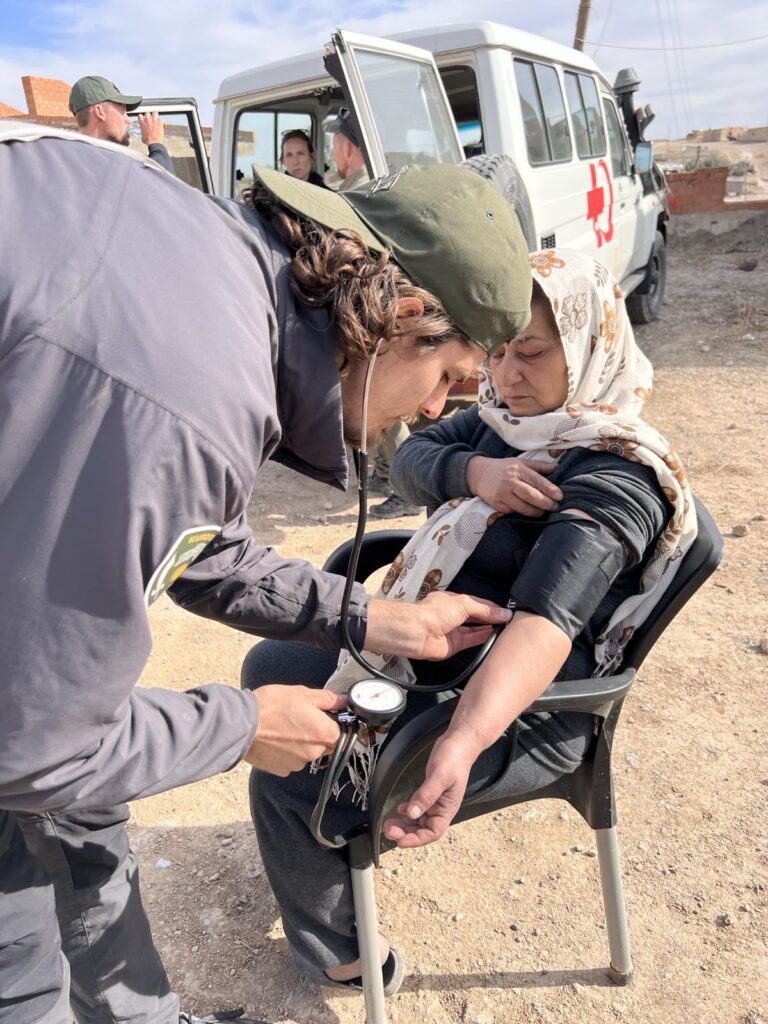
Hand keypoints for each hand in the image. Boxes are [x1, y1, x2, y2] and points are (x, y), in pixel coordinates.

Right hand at [138, 111, 165, 145]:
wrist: (154, 143)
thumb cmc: (148, 141)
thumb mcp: (142, 135)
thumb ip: (143, 131)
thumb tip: (143, 132)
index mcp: (142, 122)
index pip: (140, 115)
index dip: (142, 118)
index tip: (144, 120)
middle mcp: (147, 120)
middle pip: (147, 113)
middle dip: (149, 116)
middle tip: (151, 119)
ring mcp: (154, 120)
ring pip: (155, 112)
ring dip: (156, 115)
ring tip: (157, 119)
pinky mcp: (160, 123)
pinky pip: (162, 120)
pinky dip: (163, 122)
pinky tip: (163, 125)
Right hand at [243, 685, 345, 775]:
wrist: (243, 725)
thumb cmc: (272, 707)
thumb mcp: (302, 694)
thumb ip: (327, 699)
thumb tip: (342, 701)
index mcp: (324, 733)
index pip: (341, 732)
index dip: (332, 723)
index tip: (323, 717)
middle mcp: (314, 752)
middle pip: (325, 745)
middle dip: (316, 734)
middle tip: (300, 719)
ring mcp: (298, 764)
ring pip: (306, 753)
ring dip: (300, 744)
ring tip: (283, 728)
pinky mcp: (281, 770)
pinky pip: (290, 761)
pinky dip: (286, 752)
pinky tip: (275, 739)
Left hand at [366, 591, 510, 660]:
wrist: (417, 632)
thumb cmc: (435, 612)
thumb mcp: (464, 604)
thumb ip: (484, 609)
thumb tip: (503, 612)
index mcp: (453, 601)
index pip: (477, 603)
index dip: (491, 607)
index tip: (507, 611)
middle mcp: (453, 615)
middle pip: (476, 616)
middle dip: (491, 617)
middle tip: (509, 620)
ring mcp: (453, 631)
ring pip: (475, 630)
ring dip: (489, 628)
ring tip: (505, 628)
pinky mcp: (454, 645)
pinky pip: (471, 641)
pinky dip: (482, 638)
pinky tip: (494, 636)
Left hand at [384, 732, 476, 847]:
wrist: (459, 742)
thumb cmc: (455, 758)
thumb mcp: (439, 776)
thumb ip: (426, 795)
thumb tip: (412, 813)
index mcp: (447, 808)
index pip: (432, 832)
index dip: (416, 840)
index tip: (400, 841)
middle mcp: (442, 808)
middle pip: (423, 829)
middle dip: (406, 833)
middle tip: (389, 830)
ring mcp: (436, 801)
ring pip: (419, 820)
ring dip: (405, 824)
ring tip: (390, 823)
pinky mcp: (430, 792)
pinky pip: (418, 807)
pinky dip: (409, 811)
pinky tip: (400, 809)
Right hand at [467, 455, 561, 515]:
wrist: (478, 474)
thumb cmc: (503, 468)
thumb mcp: (520, 462)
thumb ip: (539, 466)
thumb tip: (557, 468)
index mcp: (518, 470)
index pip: (537, 481)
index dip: (550, 489)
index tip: (560, 496)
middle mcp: (510, 482)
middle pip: (531, 496)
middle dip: (546, 503)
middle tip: (555, 507)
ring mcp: (502, 494)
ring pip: (523, 508)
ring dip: (536, 512)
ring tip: (544, 511)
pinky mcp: (497, 504)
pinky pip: (513, 512)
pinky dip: (522, 513)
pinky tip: (528, 511)